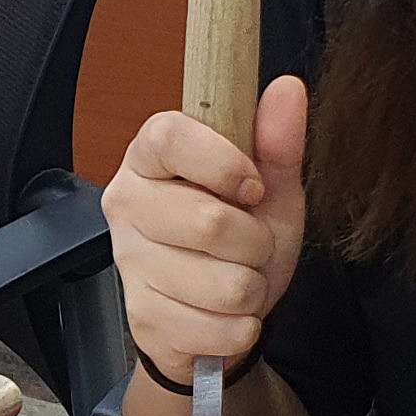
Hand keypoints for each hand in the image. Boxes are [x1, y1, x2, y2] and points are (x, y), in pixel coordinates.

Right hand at [108, 73, 307, 382]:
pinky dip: (240, 326)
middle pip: (206, 222)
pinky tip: (225, 313)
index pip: (168, 138)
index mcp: (150, 160)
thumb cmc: (236, 241)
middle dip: (255, 242)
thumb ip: (277, 143)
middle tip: (251, 244)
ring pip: (221, 283)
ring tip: (238, 279)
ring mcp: (130, 264)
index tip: (253, 187)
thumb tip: (288, 88)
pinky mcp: (144, 318)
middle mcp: (128, 206)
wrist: (214, 312)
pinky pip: (218, 327)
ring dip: (251, 287)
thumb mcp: (268, 189)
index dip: (220, 162)